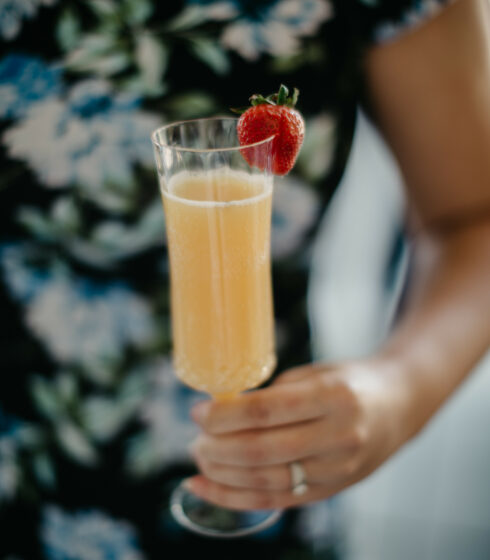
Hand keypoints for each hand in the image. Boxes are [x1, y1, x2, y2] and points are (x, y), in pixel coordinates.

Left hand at [186, 360, 411, 510]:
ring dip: (222, 475)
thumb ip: (273, 395)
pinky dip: (236, 498)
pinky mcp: (332, 490)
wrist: (399, 405)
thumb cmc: (349, 382)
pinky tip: (207, 488)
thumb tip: (222, 412)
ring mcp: (338, 469)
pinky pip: (277, 501)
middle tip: (194, 438)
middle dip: (217, 447)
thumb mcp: (315, 374)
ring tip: (198, 460)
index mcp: (333, 396)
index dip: (224, 414)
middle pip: (262, 450)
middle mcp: (339, 436)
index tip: (197, 411)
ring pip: (266, 482)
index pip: (267, 411)